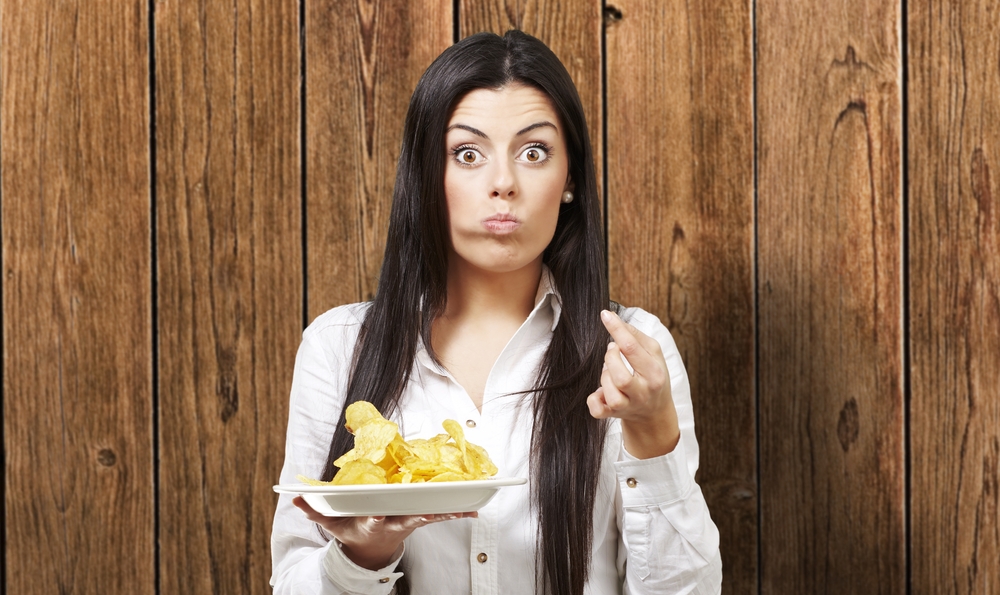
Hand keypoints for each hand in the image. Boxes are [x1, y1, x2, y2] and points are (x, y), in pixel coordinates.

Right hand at [292, 496, 477, 569]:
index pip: (374, 519)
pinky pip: (440, 514)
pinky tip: (474, 509)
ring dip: (448, 512)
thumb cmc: (351, 530)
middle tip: (435, 509)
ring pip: (430, 515)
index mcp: (372, 521)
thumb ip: (315, 511)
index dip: (376, 517)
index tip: (377, 515)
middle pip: (409, 516)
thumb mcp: (332, 524)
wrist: (371, 548)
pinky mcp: (420, 519)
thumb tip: (293, 498)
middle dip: (422, 513)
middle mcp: (393, 522)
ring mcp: (408, 521)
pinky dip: (456, 512)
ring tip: (467, 509)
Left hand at [586, 309, 680, 457]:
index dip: (616, 329)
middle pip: (618, 374)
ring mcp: (627, 406)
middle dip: (610, 357)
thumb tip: (617, 321)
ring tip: (612, 372)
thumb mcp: (654, 354)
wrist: (654, 412)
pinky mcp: (613, 415)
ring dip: (605, 376)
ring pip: (608, 390)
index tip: (605, 315)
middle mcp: (642, 392)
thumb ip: (636, 336)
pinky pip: (597, 408)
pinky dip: (594, 399)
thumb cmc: (652, 378)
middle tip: (613, 353)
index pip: (631, 348)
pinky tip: (601, 391)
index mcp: (654, 373)